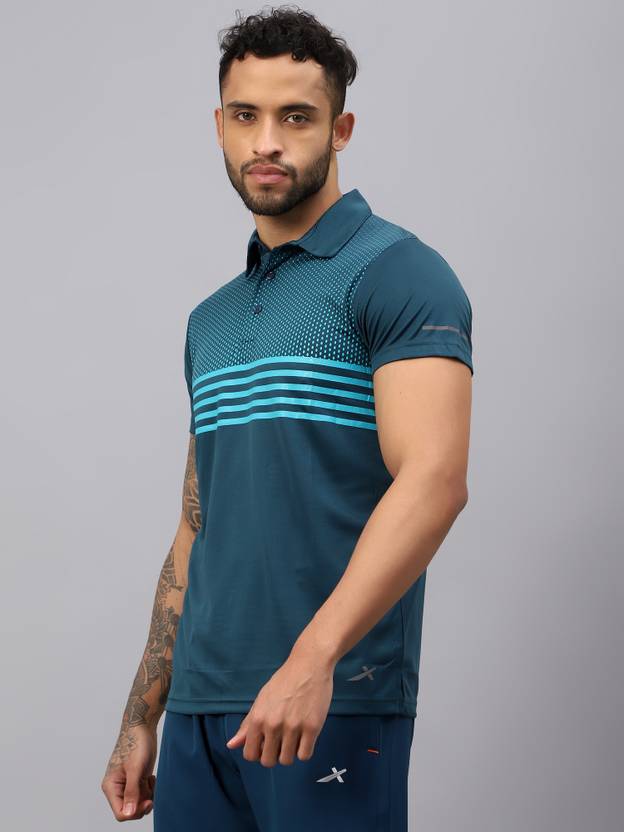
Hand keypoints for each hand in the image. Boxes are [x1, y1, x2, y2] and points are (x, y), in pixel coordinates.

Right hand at [101, 723, 157, 820]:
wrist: (142, 727)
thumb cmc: (136, 743)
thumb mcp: (135, 768)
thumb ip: (132, 792)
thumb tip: (128, 813)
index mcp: (111, 786)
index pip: (121, 813)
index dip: (135, 812)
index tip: (148, 801)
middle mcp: (117, 788)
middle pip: (130, 811)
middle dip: (142, 804)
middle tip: (151, 790)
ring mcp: (127, 785)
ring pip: (138, 804)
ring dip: (147, 796)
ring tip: (151, 781)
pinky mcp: (136, 780)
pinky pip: (143, 795)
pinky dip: (150, 790)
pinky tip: (151, 778)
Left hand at [225, 643, 334, 765]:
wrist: (309, 664)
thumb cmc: (284, 681)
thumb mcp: (261, 699)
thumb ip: (247, 725)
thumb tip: (231, 745)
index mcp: (258, 718)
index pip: (250, 754)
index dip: (257, 752)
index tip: (266, 744)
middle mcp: (273, 724)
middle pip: (268, 761)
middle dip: (274, 754)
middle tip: (281, 740)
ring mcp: (293, 727)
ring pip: (287, 760)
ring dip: (290, 752)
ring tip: (294, 736)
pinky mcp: (312, 727)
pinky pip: (305, 755)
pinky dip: (304, 750)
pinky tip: (305, 736)